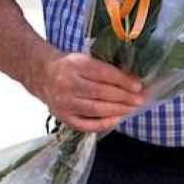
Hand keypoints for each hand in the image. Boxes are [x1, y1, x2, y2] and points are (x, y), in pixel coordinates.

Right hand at [30, 51, 144, 132]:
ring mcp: (64, 102)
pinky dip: (103, 124)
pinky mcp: (62, 116)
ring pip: (95, 109)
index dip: (122, 81)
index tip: (138, 86)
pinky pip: (85, 124)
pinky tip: (116, 120)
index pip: (103, 73)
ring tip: (132, 109)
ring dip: (117, 110)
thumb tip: (133, 79)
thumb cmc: (70, 66)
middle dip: (124, 97)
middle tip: (140, 100)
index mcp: (75, 64)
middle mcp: (68, 83)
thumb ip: (105, 68)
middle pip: (101, 92)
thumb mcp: (85, 59)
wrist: (42, 74)